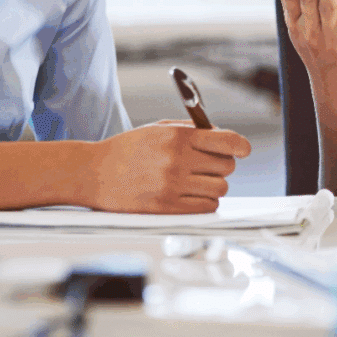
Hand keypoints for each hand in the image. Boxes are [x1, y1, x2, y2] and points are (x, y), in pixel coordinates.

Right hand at [82, 121, 250, 213]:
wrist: (94, 173)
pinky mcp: (167, 209)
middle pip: (227, 166)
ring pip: (220, 188)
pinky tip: (191, 195)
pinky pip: (206, 208)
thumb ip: (191, 130)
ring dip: (213, 185)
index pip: (226, 141)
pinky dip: (204, 202)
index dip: (240, 145)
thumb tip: (222, 136)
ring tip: (196, 181)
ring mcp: (172, 186)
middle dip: (221, 164)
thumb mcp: (158, 128)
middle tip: (207, 165)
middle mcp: (177, 161)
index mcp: (177, 137)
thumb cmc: (127, 149)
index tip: (243, 149)